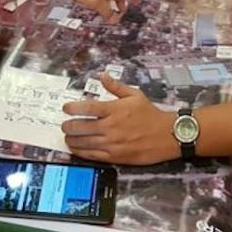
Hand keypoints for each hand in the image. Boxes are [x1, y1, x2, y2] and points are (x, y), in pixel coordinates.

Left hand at [61, 75, 178, 163]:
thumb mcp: (135, 95)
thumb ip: (116, 86)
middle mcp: (110, 127)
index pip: (87, 108)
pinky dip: (81, 152)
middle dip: (68, 126)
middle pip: (81, 127)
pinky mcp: (115, 156)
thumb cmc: (150, 114)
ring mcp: (112, 143)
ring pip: (84, 142)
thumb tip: (102, 75)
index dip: (72, 108)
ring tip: (68, 137)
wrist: (167, 135)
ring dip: (72, 140)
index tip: (66, 108)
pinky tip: (76, 149)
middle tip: (64, 125)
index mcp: (114, 110)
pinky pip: (92, 155)